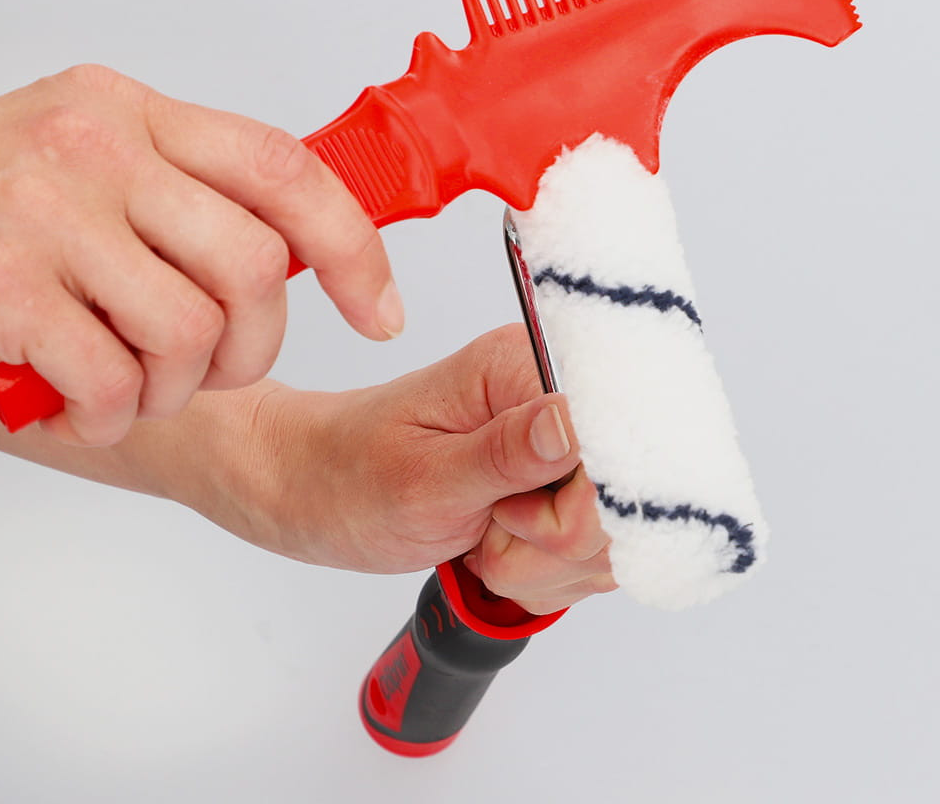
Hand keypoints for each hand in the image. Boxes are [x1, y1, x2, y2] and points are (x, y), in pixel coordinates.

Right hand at [0, 65, 401, 445]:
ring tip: (126, 379)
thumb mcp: (95, 171)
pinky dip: (109, 416)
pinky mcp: (1, 287)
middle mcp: (96, 148)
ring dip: (172, 389)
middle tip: (212, 365)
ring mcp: (44, 213)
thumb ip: (192, 202)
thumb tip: (308, 258)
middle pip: (258, 266)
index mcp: (136, 116)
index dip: (354, 248)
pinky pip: (117, 384)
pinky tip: (75, 399)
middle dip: (253, 347)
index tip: (380, 310)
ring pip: (193, 334)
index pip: (285, 169)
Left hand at [207, 324, 616, 613]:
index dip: (578, 502)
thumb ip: (505, 454)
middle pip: (624, 499)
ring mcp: (562, 449)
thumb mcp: (421, 475)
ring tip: (481, 535)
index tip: (514, 515)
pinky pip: (589, 556)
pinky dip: (541, 572)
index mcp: (526, 367)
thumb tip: (573, 423)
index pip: (615, 440)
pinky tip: (493, 546)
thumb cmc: (350, 471)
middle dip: (552, 542)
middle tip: (486, 527)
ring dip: (542, 563)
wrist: (315, 487)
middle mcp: (555, 398)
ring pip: (610, 538)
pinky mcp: (558, 489)